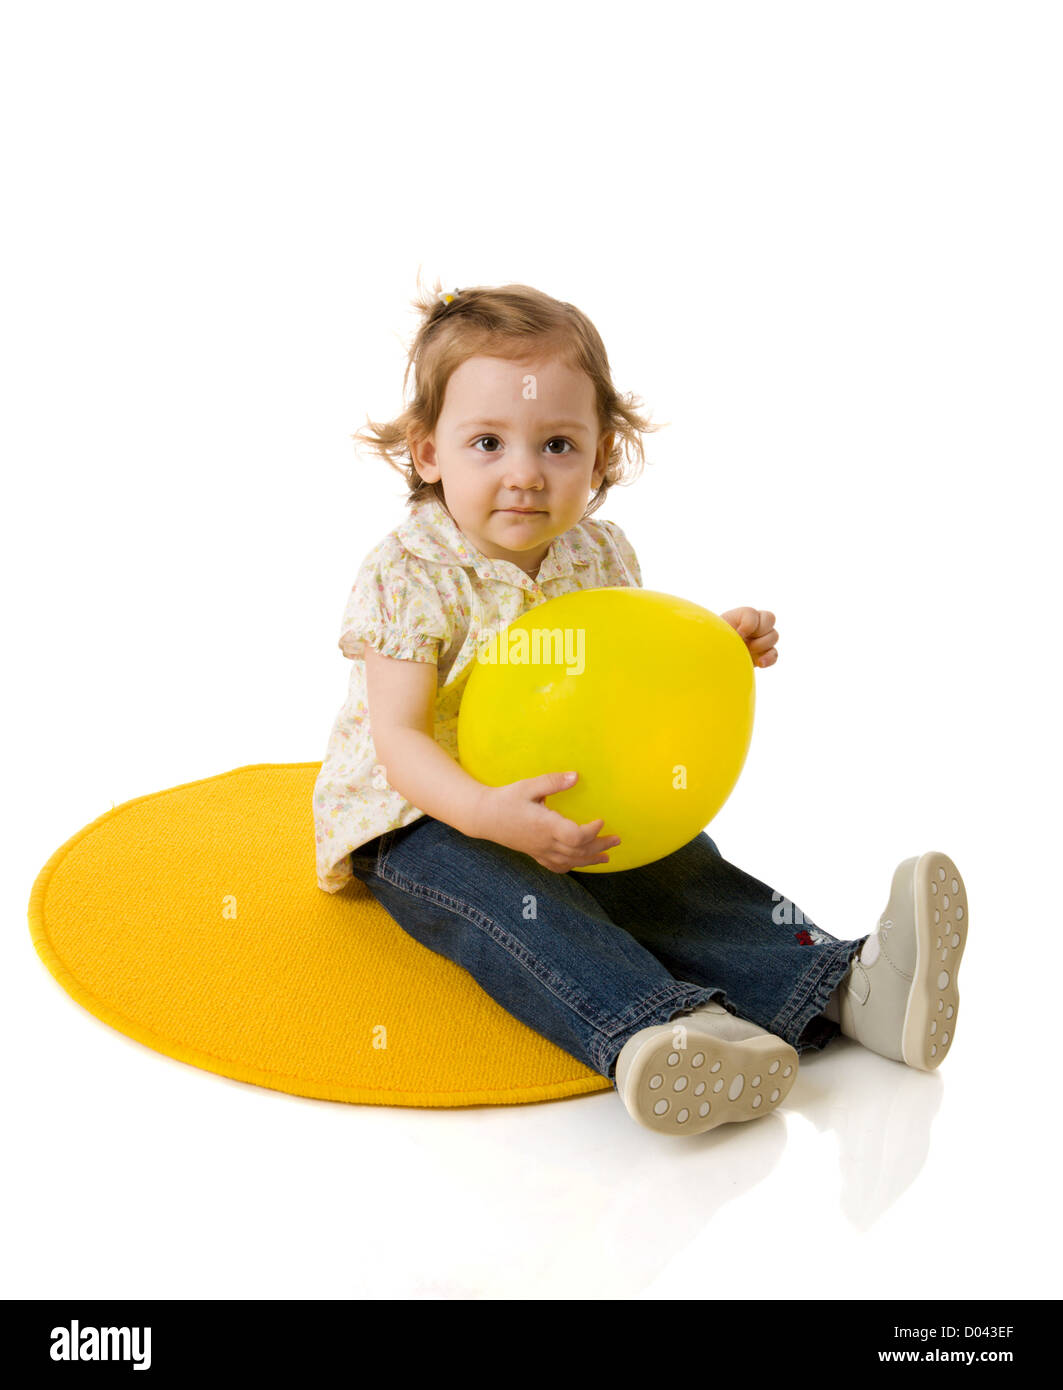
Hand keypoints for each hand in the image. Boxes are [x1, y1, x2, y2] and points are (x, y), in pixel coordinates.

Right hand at [477, 772, 620, 872]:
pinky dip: (572, 866)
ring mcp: (540, 851)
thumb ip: (552, 782)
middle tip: (617, 839)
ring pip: (571, 862)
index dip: (593, 832)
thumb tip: (576, 776)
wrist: (484, 817)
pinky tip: (581, 862)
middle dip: (600, 847)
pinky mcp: (535, 854)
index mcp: (545, 826)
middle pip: (579, 852)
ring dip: (591, 859)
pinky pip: (557, 866)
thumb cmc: (506, 799)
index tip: (602, 820)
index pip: (576, 837)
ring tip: (607, 857)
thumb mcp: (528, 786)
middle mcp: (545, 842)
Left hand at [720, 607, 778, 667]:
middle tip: (744, 641)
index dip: (748, 624)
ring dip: (762, 645)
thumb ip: (724, 629)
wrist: (714, 659)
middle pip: (770, 618)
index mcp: (741, 615)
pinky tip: (760, 663)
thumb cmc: (712, 643)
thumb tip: (735, 636)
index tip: (737, 634)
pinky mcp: (764, 654)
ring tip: (747, 652)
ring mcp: (761, 639)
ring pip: (774, 636)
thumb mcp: (716, 633)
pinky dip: (769, 658)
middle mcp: (755, 624)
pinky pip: (774, 654)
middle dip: (758, 631)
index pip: (753, 613)